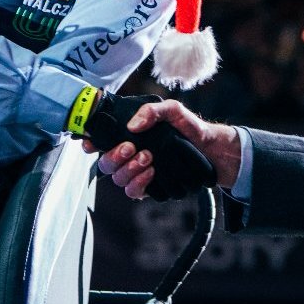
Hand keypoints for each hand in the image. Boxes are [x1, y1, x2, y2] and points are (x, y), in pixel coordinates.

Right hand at [80, 93, 216, 201]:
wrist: (213, 150)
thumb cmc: (191, 128)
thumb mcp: (173, 110)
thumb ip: (152, 112)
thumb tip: (132, 126)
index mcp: (131, 136)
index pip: (102, 141)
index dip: (91, 143)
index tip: (90, 144)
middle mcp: (131, 155)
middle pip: (105, 164)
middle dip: (113, 157)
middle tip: (130, 148)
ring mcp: (140, 172)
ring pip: (118, 179)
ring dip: (128, 170)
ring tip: (148, 158)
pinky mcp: (151, 187)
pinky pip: (133, 192)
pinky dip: (138, 183)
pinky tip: (151, 172)